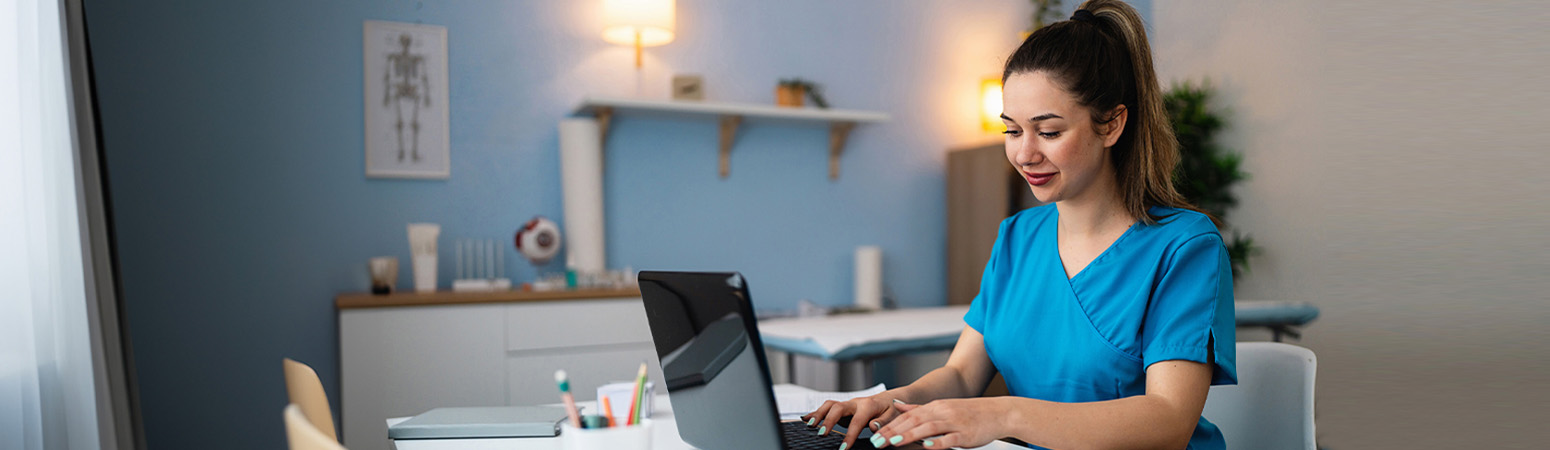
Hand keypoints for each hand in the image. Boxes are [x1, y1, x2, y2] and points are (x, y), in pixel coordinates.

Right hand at [801, 393, 904, 449]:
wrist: (889, 398)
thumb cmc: (891, 408)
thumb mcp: (893, 415)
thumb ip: (883, 421)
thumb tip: (873, 426)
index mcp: (868, 406)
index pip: (857, 421)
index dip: (849, 435)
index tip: (843, 448)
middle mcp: (855, 403)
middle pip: (837, 408)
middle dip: (828, 421)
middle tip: (822, 434)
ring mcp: (848, 404)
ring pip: (829, 405)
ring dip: (818, 414)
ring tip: (809, 425)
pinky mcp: (843, 408)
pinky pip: (827, 407)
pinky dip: (816, 412)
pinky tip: (806, 418)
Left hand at [870, 398, 1007, 448]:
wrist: (998, 412)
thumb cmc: (970, 413)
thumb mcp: (942, 407)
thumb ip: (919, 408)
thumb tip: (898, 406)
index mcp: (935, 406)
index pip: (907, 416)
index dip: (890, 425)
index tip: (875, 434)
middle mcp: (942, 412)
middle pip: (914, 421)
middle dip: (893, 432)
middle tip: (877, 441)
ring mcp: (954, 422)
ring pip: (928, 428)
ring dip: (909, 435)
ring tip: (894, 442)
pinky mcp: (965, 433)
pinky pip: (950, 438)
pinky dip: (938, 442)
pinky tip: (927, 445)